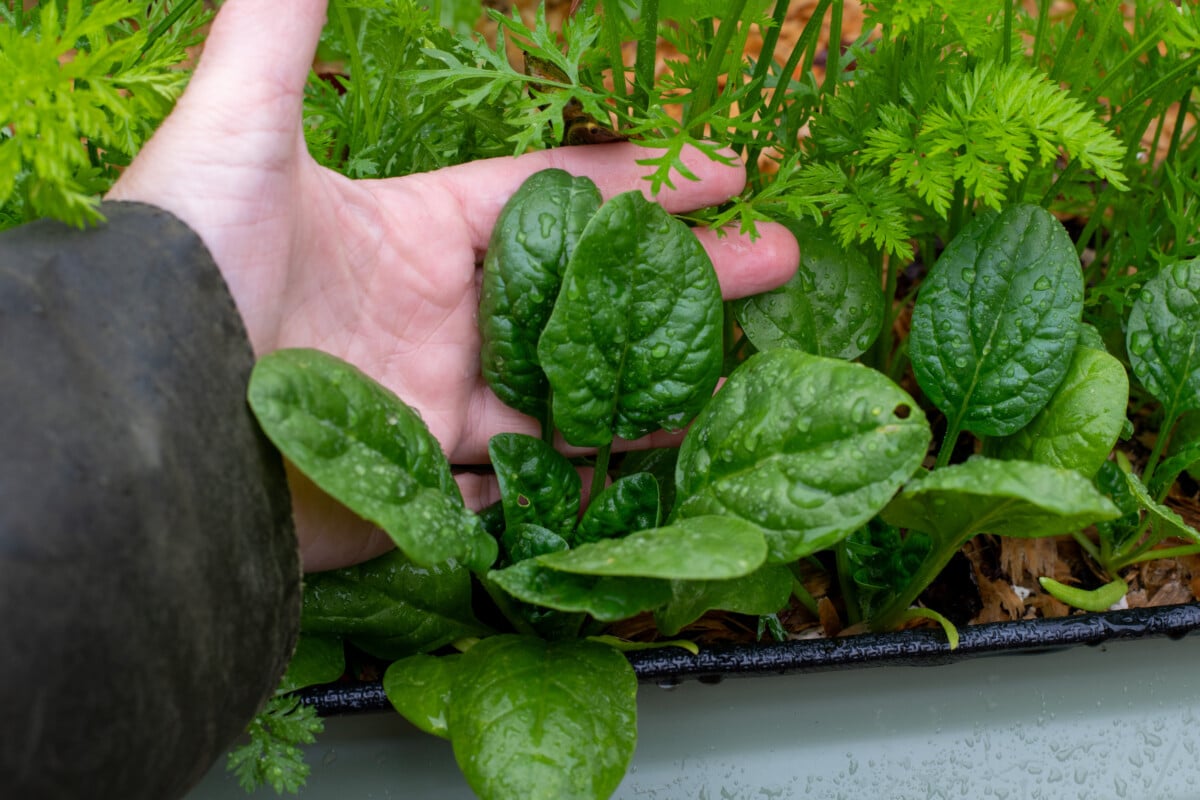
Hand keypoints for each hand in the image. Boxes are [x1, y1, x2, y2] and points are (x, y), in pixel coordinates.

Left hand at [108, 0, 798, 571]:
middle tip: (781, 257)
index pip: (554, 195)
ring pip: (570, 390)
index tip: (729, 170)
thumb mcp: (238, 125)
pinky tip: (660, 464)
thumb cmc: (188, 266)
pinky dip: (585, 476)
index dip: (643, 178)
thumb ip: (282, 23)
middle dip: (686, 272)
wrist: (138, 422)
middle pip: (585, 292)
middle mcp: (434, 316)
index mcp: (413, 229)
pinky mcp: (418, 484)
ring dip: (657, 377)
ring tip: (749, 368)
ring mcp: (431, 405)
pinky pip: (519, 484)